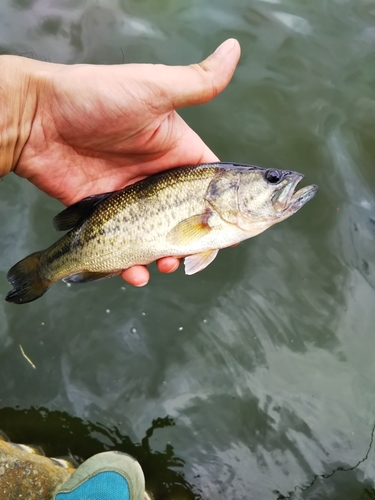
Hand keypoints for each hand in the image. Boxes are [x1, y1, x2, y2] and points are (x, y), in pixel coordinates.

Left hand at [0, 39, 239, 285]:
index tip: (232, 234)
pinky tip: (135, 273)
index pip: (208, 186)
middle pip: (185, 218)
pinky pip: (122, 244)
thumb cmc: (96, 97)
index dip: (222, 210)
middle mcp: (155, 175)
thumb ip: (197, 82)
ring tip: (162, 266)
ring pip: (156, 237)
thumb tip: (236, 48)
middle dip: (192, 242)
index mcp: (174, 150)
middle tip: (190, 258)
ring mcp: (129, 196)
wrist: (36, 118)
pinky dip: (131, 264)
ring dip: (164, 257)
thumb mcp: (154, 89)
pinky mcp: (102, 212)